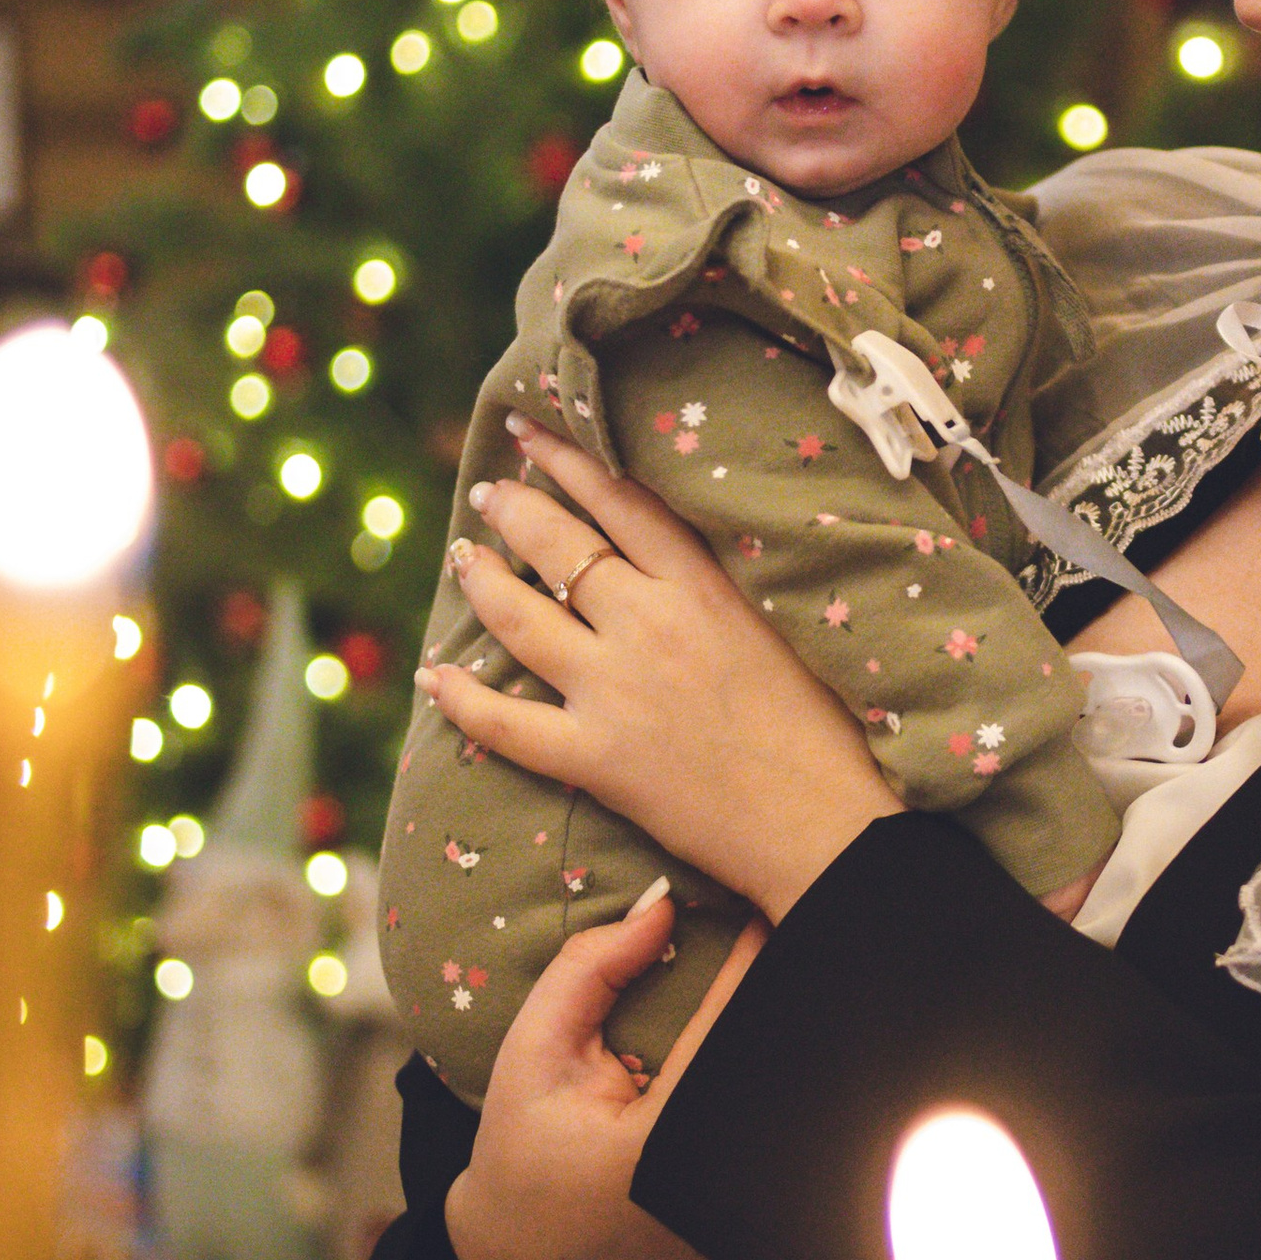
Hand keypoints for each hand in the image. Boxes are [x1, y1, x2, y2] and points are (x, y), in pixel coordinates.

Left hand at [419, 422, 900, 916]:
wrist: (826, 824)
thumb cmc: (825, 731)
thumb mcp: (780, 628)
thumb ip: (720, 588)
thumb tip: (672, 554)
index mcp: (703, 588)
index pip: (620, 503)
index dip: (568, 460)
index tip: (531, 435)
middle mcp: (649, 625)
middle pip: (560, 547)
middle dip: (513, 511)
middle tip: (488, 493)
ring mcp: (615, 691)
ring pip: (520, 618)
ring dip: (480, 581)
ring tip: (459, 557)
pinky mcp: (596, 758)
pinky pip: (506, 723)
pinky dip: (462, 699)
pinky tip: (434, 676)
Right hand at [444, 885, 766, 1259]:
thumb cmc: (524, 1148)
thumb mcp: (532, 1052)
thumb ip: (589, 973)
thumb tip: (663, 907)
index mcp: (649, 1157)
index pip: (726, 1040)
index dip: (754, 976)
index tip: (771, 920)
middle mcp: (705, 1211)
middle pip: (780, 1095)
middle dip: (790, 1026)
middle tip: (797, 957)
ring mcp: (741, 1252)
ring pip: (803, 1148)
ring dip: (800, 1086)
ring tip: (799, 1017)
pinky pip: (796, 1192)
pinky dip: (800, 1145)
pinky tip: (799, 1091)